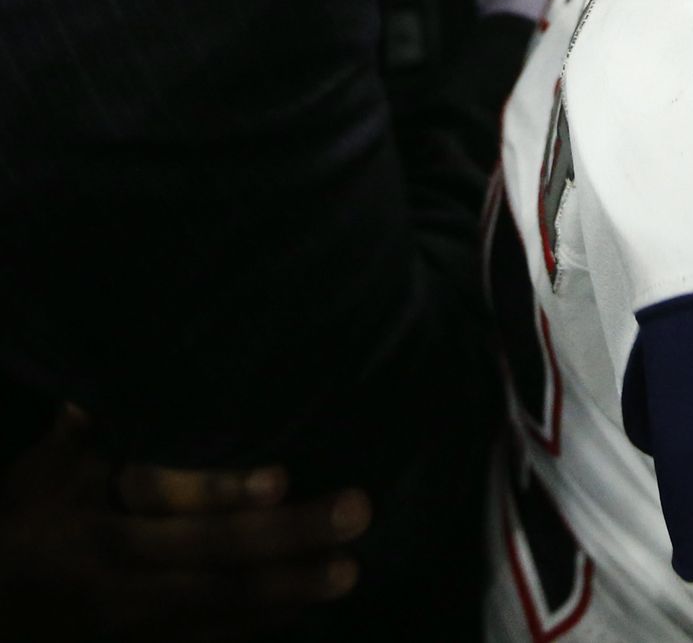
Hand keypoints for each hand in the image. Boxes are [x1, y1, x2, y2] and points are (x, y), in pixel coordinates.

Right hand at [0, 408, 368, 640]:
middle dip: (290, 541)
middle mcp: (121, 585)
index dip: (222, 495)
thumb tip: (110, 378)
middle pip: (214, 564)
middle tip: (356, 512)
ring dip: (290, 593)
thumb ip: (83, 429)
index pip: (168, 513)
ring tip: (350, 569)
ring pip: (223, 611)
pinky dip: (262, 624)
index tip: (282, 477)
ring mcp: (136, 630)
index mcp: (98, 532)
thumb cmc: (25, 522)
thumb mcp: (42, 473)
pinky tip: (310, 605)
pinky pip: (213, 641)